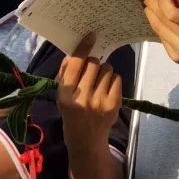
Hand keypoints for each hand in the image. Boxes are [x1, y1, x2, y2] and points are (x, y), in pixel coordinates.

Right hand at [58, 36, 122, 153]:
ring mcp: (100, 101)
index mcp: (65, 95)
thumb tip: (74, 53)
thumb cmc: (71, 115)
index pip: (76, 64)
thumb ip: (66, 74)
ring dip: (103, 71)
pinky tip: (106, 90)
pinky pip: (116, 78)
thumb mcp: (61, 96)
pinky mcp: (114, 104)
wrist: (86, 142)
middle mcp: (82, 97)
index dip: (84, 47)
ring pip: (107, 69)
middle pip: (94, 63)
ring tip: (98, 83)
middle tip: (91, 71)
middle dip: (93, 63)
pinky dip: (112, 80)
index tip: (91, 36)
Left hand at [141, 0, 178, 72]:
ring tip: (148, 7)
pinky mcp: (176, 58)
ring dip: (151, 16)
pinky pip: (162, 38)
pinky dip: (157, 27)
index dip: (162, 3)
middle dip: (153, 7)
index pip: (173, 14)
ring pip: (160, 30)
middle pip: (164, 21)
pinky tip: (155, 19)